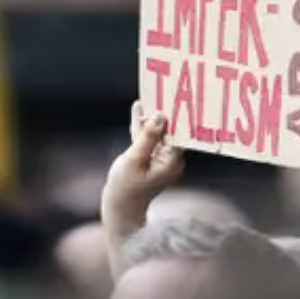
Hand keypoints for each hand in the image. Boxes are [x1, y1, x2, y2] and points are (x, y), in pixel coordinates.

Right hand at [101, 102, 183, 235]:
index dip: (179, 115)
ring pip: (156, 132)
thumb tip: (160, 117)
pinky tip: (138, 108)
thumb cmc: (126, 188)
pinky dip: (141, 125)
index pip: (180, 133)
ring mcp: (158, 158)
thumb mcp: (135, 160)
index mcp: (172, 161)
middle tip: (167, 89)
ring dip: (152, 116)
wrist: (118, 209)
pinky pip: (146, 137)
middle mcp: (169, 159)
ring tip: (151, 94)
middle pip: (169, 130)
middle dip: (166, 112)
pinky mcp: (146, 158)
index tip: (181, 98)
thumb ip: (147, 137)